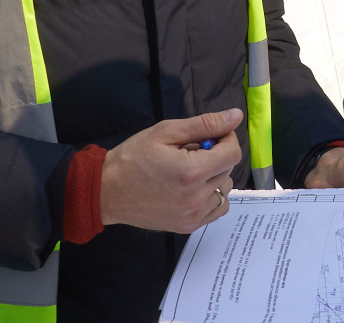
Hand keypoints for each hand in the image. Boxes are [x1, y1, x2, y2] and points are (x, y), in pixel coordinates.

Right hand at [100, 109, 242, 232]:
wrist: (107, 191)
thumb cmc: (133, 158)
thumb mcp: (166, 132)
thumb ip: (205, 124)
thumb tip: (235, 116)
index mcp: (192, 172)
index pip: (232, 153)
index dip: (225, 138)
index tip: (209, 135)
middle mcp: (196, 198)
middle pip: (228, 169)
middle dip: (216, 155)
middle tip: (190, 151)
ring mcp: (193, 216)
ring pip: (224, 188)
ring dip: (214, 175)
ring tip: (189, 170)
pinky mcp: (188, 226)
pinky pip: (217, 208)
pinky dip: (211, 195)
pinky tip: (193, 187)